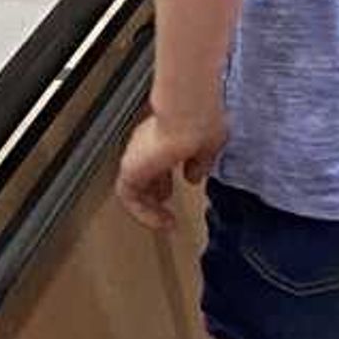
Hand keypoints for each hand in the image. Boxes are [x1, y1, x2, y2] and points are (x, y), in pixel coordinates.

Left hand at [116, 110, 224, 231]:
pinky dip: (144, 214)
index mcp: (165, 133)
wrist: (187, 115)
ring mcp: (137, 156)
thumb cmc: (200, 122)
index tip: (182, 184)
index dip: (170, 174)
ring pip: (136, 187)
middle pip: (147, 172)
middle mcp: (147, 143)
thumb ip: (200, 162)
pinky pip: (130, 199)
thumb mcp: (208, 146)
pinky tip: (159, 223)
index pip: (161, 157)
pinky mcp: (130, 170)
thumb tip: (194, 176)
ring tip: (163, 223)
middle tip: (166, 207)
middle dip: (157, 191)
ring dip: (150, 208)